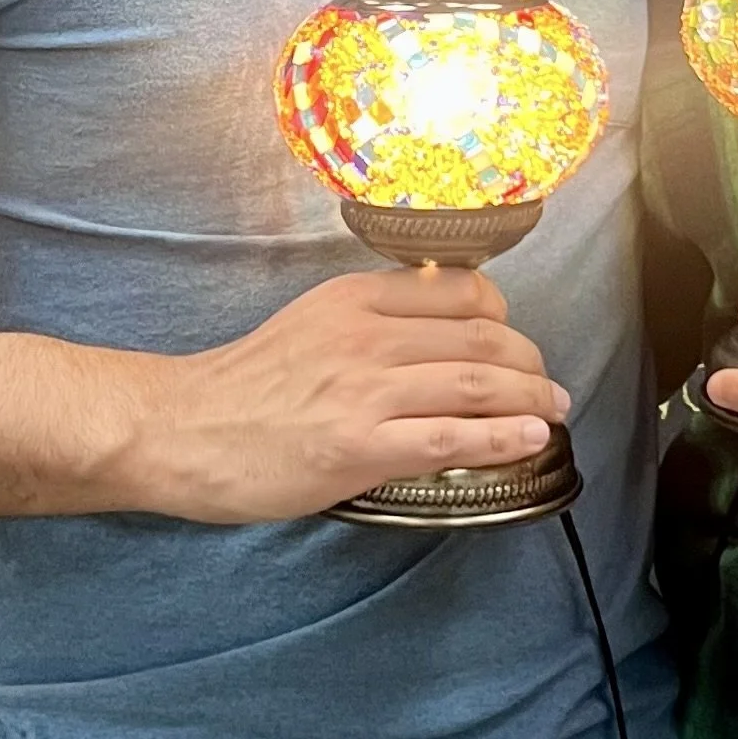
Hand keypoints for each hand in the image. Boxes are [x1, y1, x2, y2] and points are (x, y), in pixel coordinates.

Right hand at [138, 264, 570, 523]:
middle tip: (548, 385)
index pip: (461, 291)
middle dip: (530, 364)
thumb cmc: (243, 386)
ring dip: (532, 400)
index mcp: (355, 298)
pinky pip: (451, 438)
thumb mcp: (310, 324)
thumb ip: (369, 320)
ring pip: (477, 384)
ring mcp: (364, 391)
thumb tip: (436, 331)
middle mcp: (366, 335)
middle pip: (482, 339)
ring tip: (555, 412)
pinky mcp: (359, 446)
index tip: (514, 341)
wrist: (182, 430)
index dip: (504, 318)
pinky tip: (532, 440)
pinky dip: (503, 439)